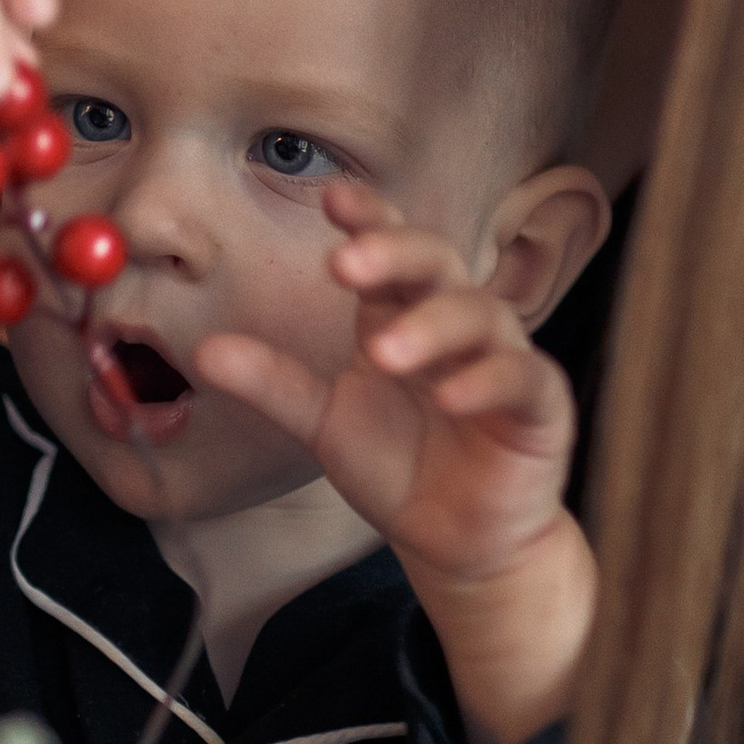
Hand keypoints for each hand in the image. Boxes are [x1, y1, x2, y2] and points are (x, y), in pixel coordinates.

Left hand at [196, 186, 595, 743]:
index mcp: (402, 314)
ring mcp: (503, 359)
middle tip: (345, 264)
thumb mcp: (323, 423)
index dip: (369, 219)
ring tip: (383, 353)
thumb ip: (272, 384)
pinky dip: (486, 381)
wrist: (457, 544)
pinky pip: (521, 380)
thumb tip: (202, 351)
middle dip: (393, 254)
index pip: (390, 247)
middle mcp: (456, 323)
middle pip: (437, 263)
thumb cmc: (400, 467)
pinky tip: (449, 396)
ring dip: (430, 327)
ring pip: (480, 316)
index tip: (332, 199)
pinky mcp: (541, 407)